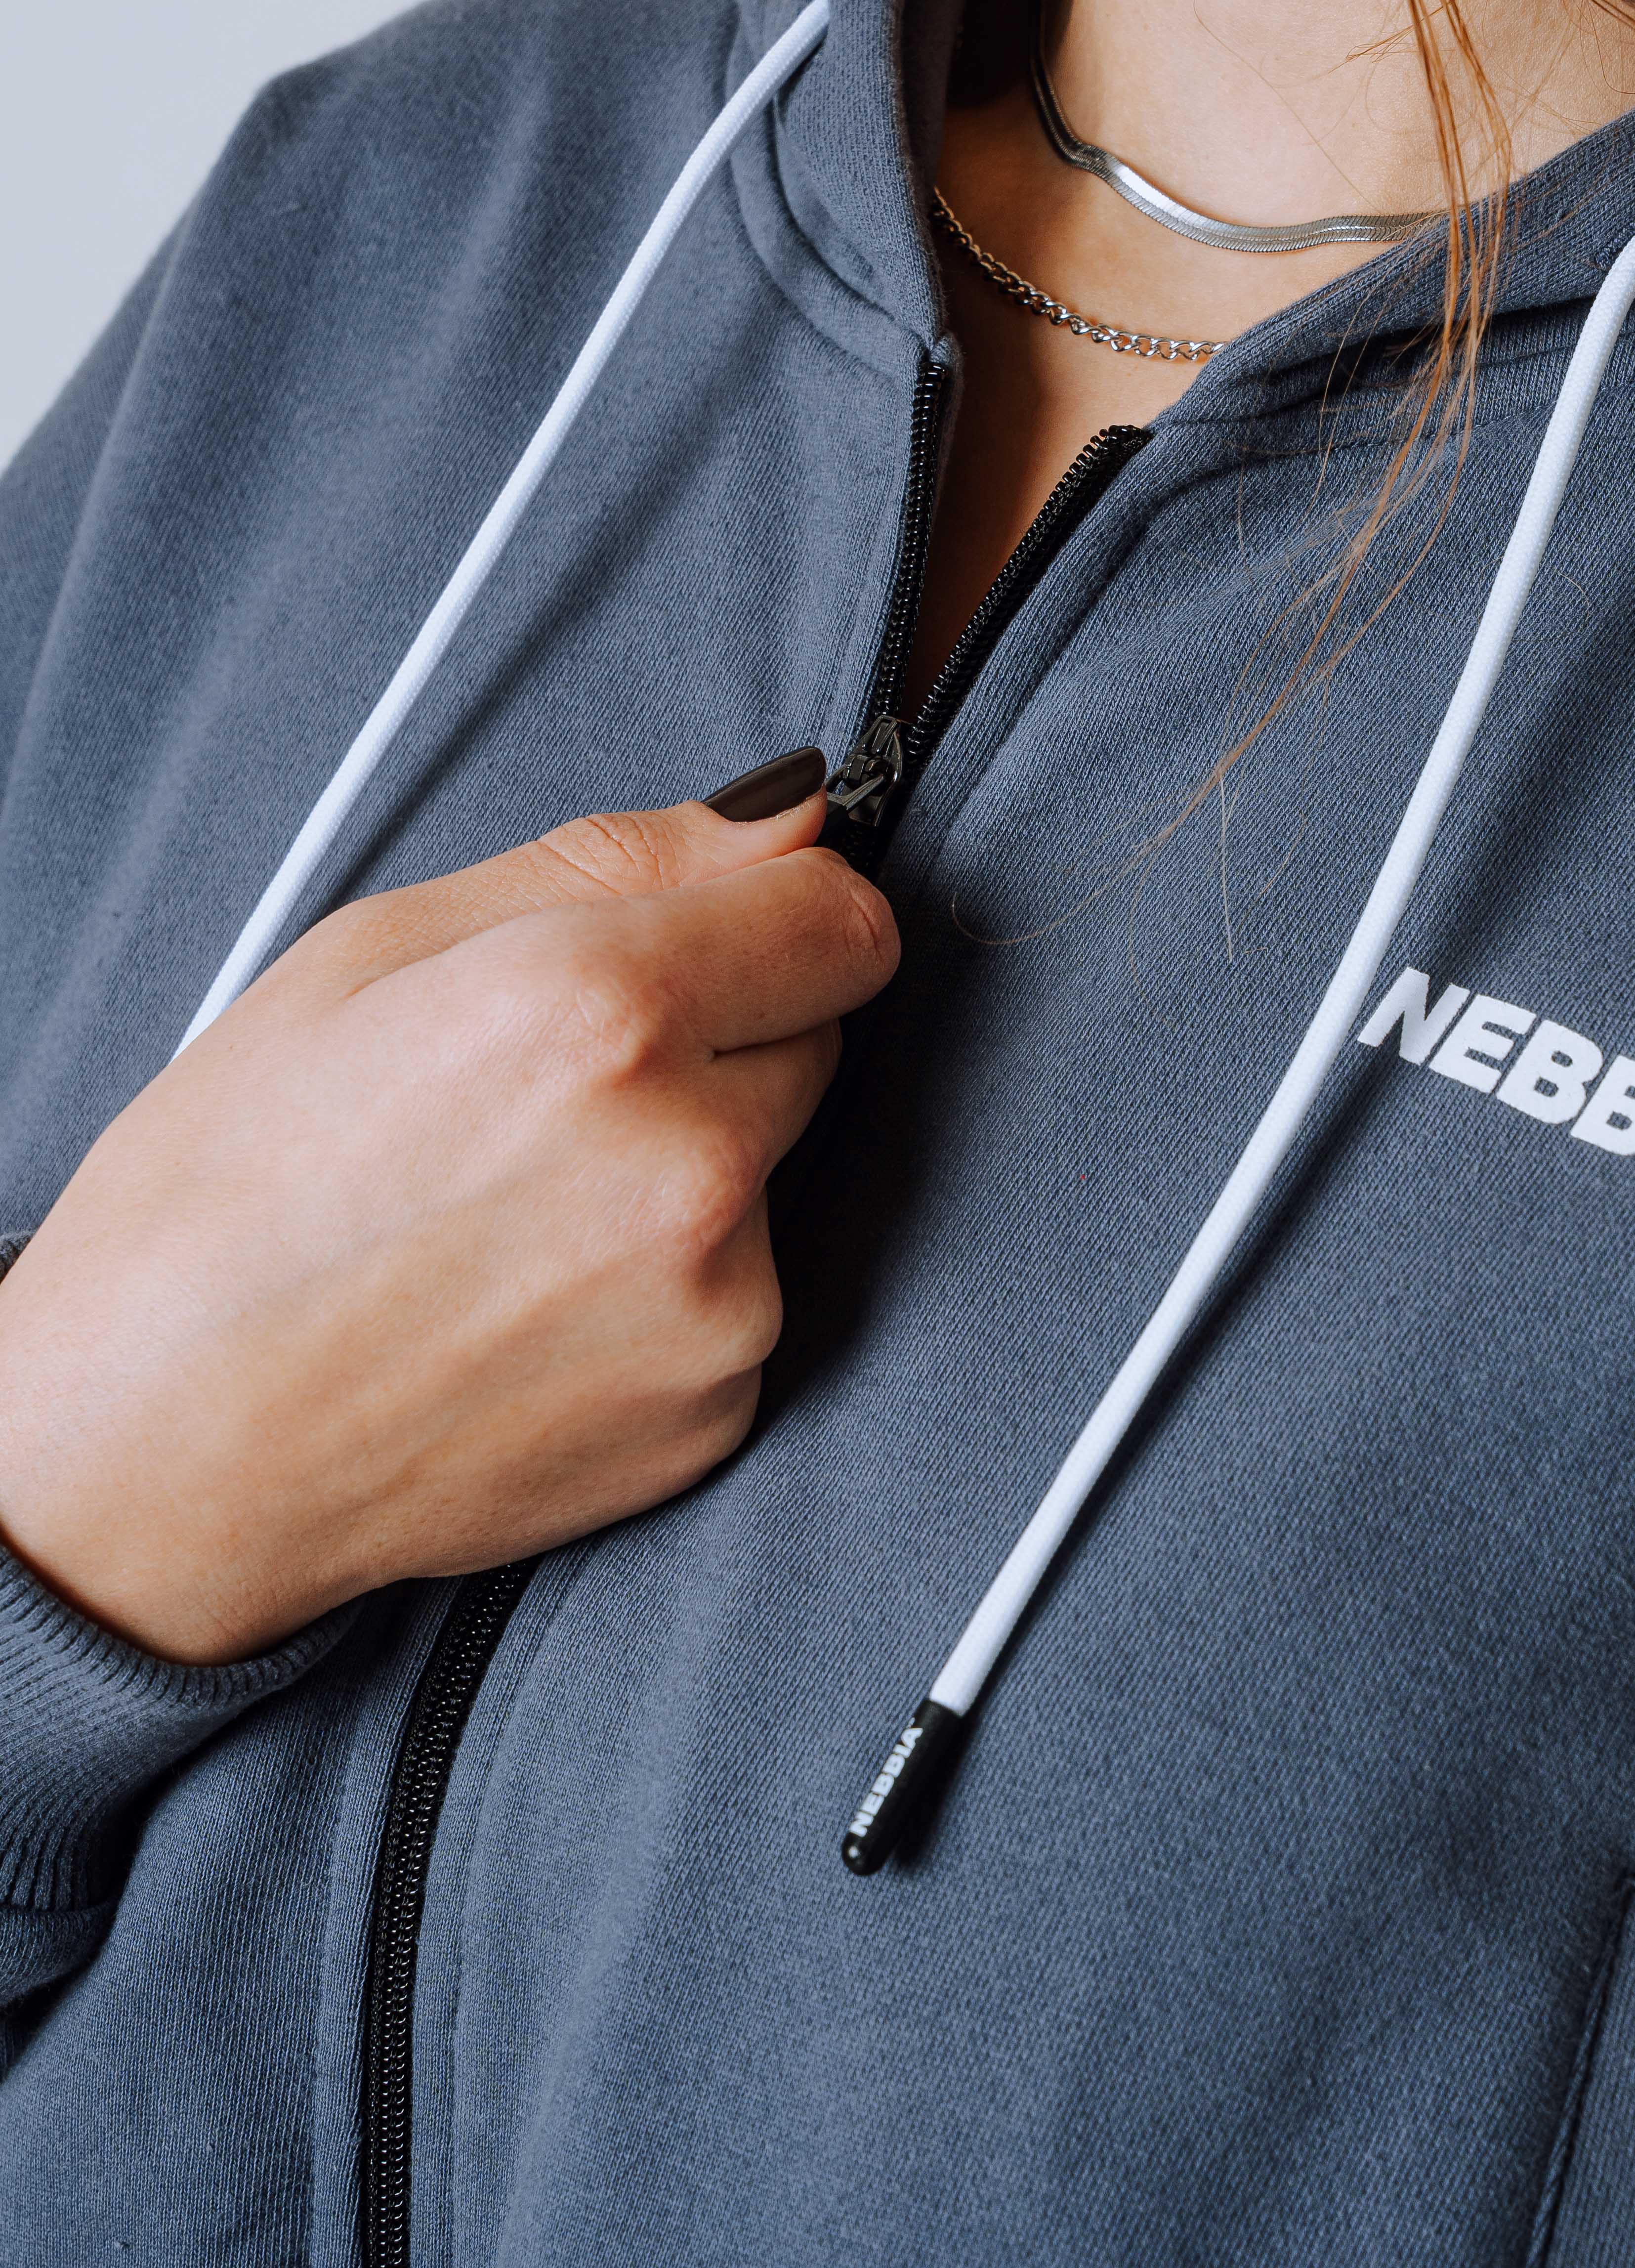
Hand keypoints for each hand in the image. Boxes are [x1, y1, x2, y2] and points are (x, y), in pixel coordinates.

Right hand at [0, 784, 896, 1662]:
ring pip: (773, 1173)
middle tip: (548, 1089)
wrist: (159, 1447)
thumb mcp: (378, 953)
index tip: (724, 930)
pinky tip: (525, 1305)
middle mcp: (686, 1160)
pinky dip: (664, 1289)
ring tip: (513, 1212)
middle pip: (816, 1038)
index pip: (842, 918)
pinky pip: (739, 1295)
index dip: (778, 912)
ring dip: (688, 1168)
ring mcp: (713, 1302)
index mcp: (604, 1011)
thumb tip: (781, 820)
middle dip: (720, 1037)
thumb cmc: (232, 1192)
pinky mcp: (712, 1410)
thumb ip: (615, 864)